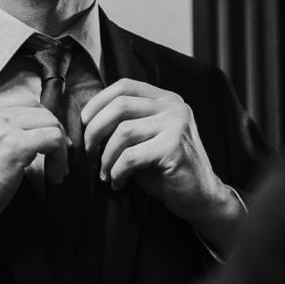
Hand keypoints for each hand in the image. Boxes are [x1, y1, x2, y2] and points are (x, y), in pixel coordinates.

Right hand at [0, 98, 68, 248]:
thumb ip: (5, 129)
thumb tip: (44, 127)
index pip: (27, 104)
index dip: (43, 125)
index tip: (50, 146)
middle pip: (42, 112)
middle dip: (55, 135)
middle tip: (56, 161)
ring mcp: (2, 126)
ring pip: (52, 124)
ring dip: (59, 150)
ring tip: (54, 171)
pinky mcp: (14, 144)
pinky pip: (54, 139)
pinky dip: (60, 158)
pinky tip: (54, 175)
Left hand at [81, 79, 233, 220]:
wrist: (200, 197)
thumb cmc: (166, 170)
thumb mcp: (146, 139)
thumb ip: (126, 124)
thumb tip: (88, 122)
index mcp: (166, 100)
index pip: (124, 86)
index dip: (98, 102)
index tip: (84, 123)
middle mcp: (173, 107)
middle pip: (120, 105)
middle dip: (95, 129)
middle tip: (89, 152)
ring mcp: (176, 125)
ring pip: (123, 132)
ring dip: (106, 157)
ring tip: (106, 173)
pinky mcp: (174, 148)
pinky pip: (131, 157)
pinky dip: (117, 172)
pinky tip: (118, 183)